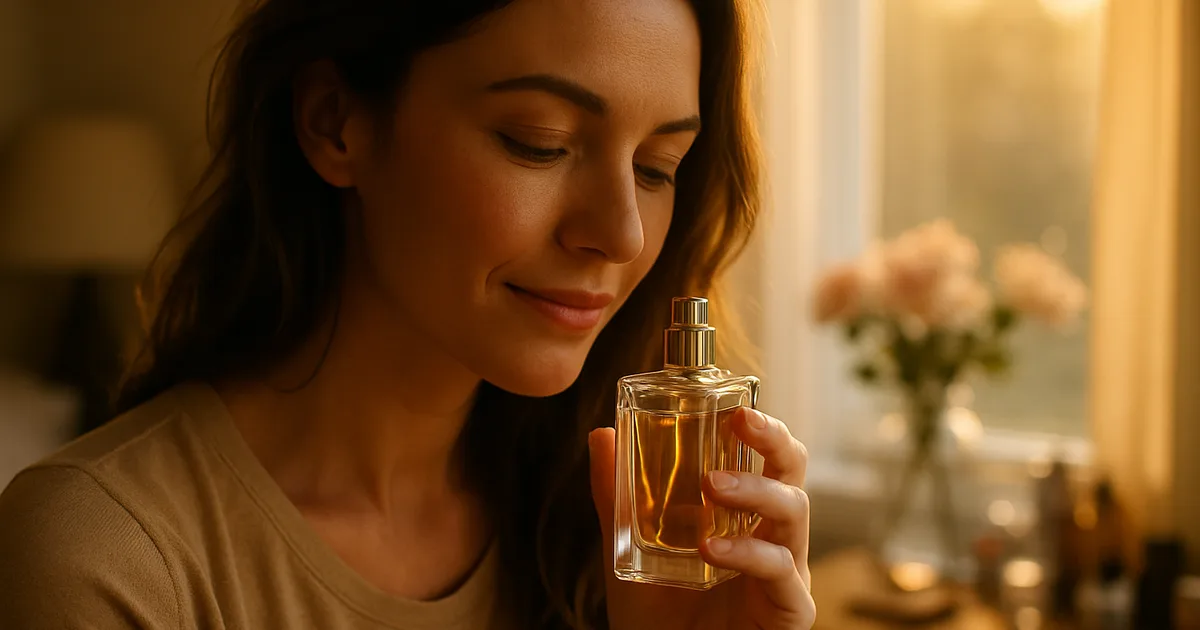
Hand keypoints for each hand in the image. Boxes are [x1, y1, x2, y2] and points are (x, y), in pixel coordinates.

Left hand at [589, 407, 815, 629]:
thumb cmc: (655, 615)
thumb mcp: (626, 547)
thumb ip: (617, 494)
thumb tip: (602, 434)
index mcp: (745, 515)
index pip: (767, 458)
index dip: (761, 428)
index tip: (734, 407)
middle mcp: (772, 537)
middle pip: (794, 473)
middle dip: (775, 439)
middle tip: (741, 421)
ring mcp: (785, 573)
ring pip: (795, 511)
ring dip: (755, 490)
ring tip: (712, 485)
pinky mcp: (789, 610)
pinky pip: (782, 570)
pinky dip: (749, 552)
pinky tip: (712, 547)